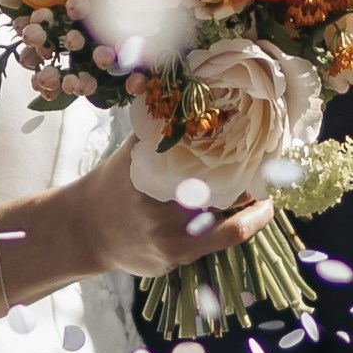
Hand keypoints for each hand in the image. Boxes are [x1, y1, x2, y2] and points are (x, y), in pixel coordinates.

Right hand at [49, 144, 273, 285]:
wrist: (86, 231)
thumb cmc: (113, 185)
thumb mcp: (132, 153)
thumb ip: (159, 130)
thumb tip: (189, 96)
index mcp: (150, 174)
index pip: (204, 158)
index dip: (235, 152)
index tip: (256, 141)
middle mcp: (159, 207)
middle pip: (219, 186)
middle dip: (247, 174)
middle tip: (266, 163)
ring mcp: (169, 235)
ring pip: (226, 212)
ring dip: (249, 198)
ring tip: (264, 185)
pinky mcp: (176, 256)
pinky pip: (224, 238)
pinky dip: (248, 223)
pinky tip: (262, 211)